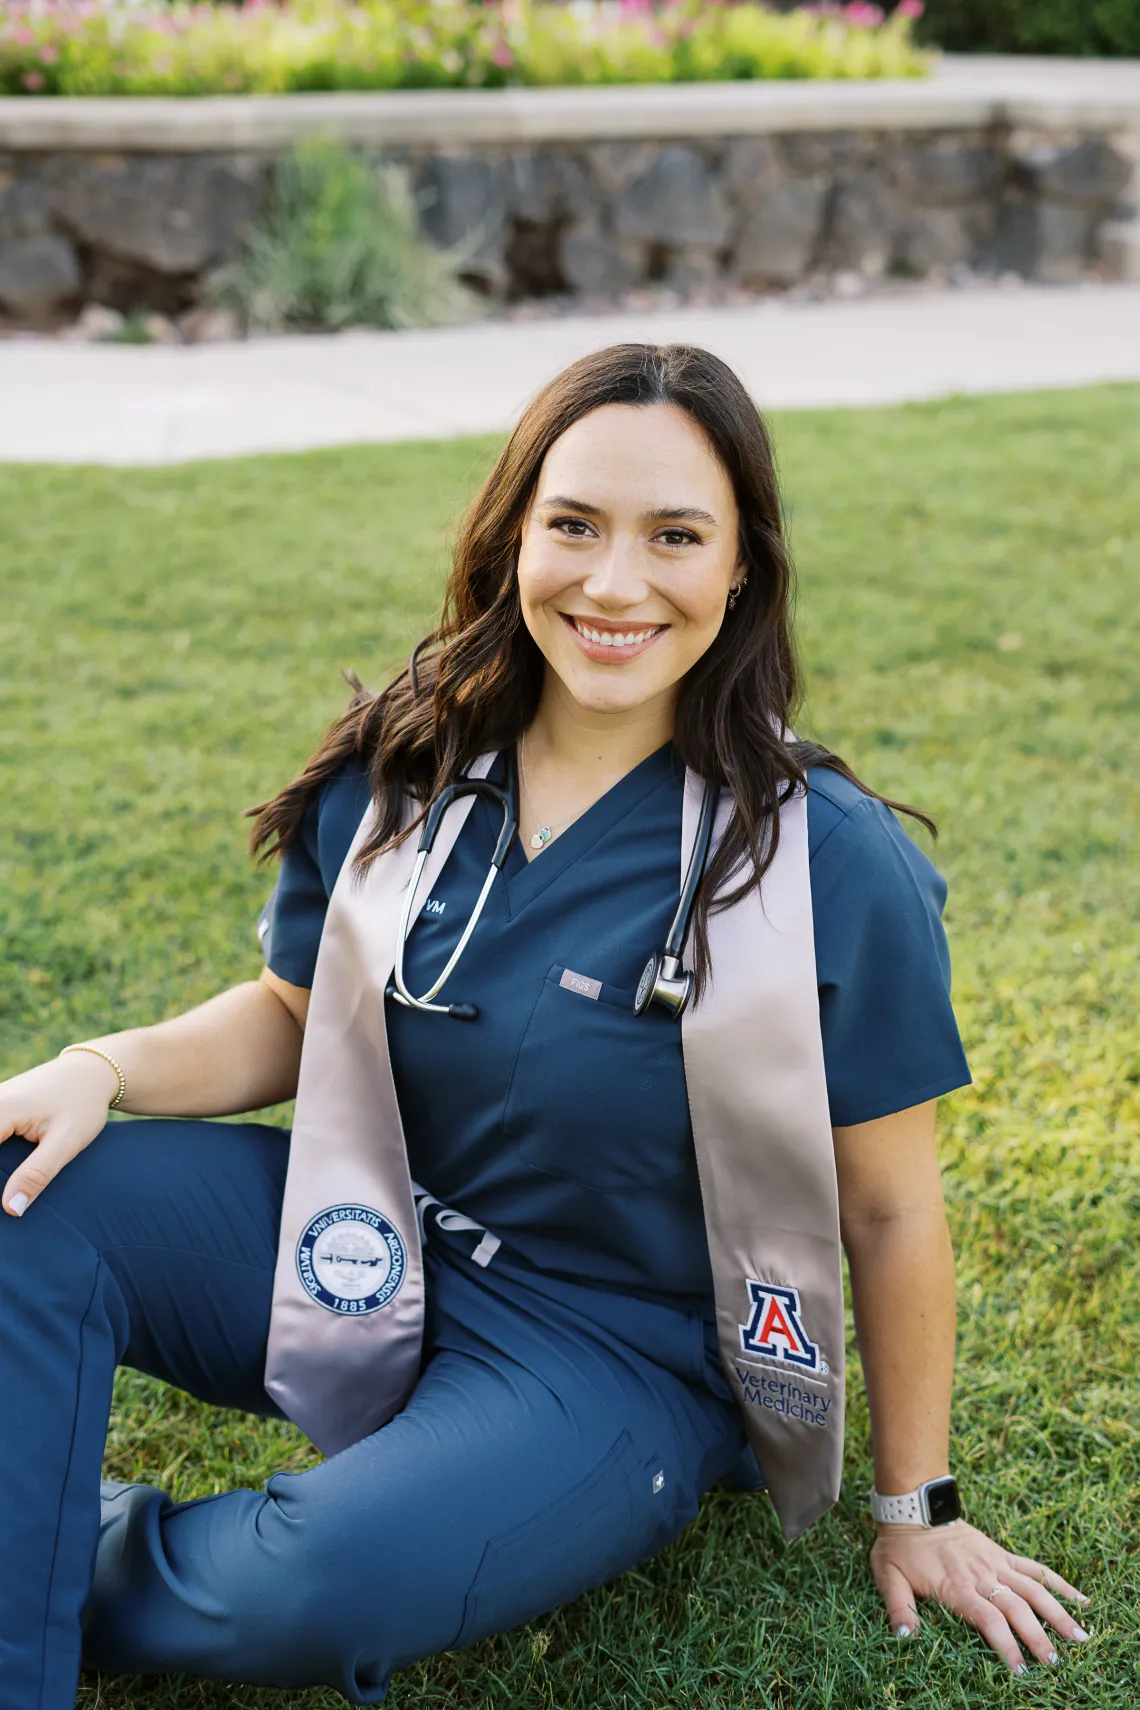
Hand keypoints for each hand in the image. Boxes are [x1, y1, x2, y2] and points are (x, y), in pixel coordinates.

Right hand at [0, 1053, 119, 1215]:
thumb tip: (10, 1208)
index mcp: (2, 1110)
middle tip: (8, 1197)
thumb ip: (38, 1174)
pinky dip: (0, 1150)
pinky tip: (8, 1172)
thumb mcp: (68, 1141)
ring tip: (8, 1182)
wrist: (92, 1070)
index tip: (2, 1201)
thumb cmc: (83, 1103)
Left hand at [871, 1520, 1090, 1673]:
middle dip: (1037, 1637)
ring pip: (1034, 1589)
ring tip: (1080, 1639)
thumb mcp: (887, 1576)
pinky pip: (1034, 1568)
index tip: (1021, 1671)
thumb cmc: (899, 1546)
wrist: (913, 1505)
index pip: (988, 1619)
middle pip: (1016, 1608)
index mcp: (956, 1586)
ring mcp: (995, 1563)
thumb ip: (898, 1607)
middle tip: (1055, 1664)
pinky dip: (1058, 1583)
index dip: (1005, 1645)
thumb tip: (904, 1638)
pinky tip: (1081, 1600)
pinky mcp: (1002, 1553)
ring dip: (1057, 1613)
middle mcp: (981, 1575)